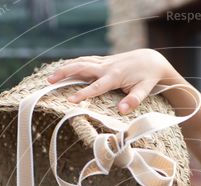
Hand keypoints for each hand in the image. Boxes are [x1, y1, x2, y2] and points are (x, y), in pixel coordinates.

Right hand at [46, 49, 175, 113]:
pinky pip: (85, 61)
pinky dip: (73, 63)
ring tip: (51, 77)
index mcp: (115, 76)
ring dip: (65, 68)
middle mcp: (107, 67)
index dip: (83, 93)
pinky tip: (64, 69)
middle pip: (82, 68)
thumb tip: (122, 110)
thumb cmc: (148, 77)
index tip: (70, 100)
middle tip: (49, 82)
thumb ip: (133, 100)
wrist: (151, 60)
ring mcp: (104, 62)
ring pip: (81, 62)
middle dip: (65, 74)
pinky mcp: (103, 61)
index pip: (96, 86)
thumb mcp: (145, 90)